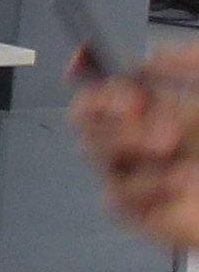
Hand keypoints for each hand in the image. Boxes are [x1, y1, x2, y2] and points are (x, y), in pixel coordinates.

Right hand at [74, 47, 198, 251]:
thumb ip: (190, 63)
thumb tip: (149, 59)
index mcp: (163, 110)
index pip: (107, 85)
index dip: (87, 70)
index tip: (84, 59)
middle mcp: (145, 140)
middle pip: (85, 116)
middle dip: (106, 103)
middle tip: (140, 105)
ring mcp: (142, 176)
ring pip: (94, 151)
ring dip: (128, 139)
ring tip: (172, 142)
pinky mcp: (144, 213)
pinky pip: (116, 196)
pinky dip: (147, 184)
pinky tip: (184, 179)